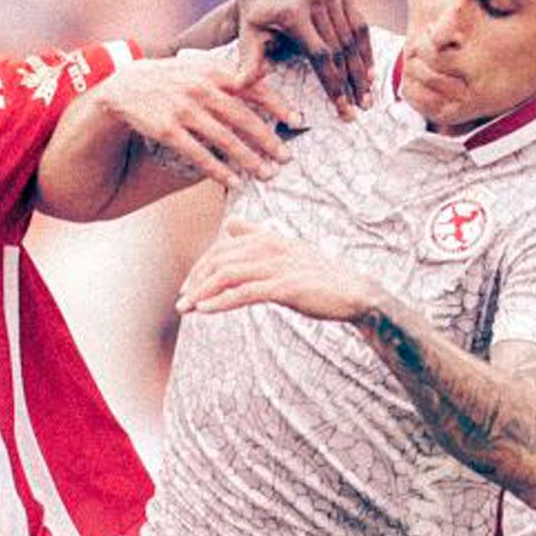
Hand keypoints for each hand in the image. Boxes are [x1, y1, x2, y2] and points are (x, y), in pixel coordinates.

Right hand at [97, 58, 291, 191]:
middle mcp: (201, 89)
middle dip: (268, 140)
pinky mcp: (167, 130)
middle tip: (286, 159)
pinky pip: (198, 154)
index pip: (253, 88)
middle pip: (243, 118)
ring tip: (265, 174)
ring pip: (224, 139)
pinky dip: (218, 169)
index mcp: (214, 71)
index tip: (299, 121)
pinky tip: (234, 181)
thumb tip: (268, 74)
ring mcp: (183, 110)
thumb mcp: (200, 67)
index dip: (278, 105)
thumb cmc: (172, 79)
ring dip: (248, 159)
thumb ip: (231, 74)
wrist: (126, 86)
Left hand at [176, 215, 372, 323]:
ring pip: (227, 275)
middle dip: (196, 280)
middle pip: (220, 259)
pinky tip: (205, 311)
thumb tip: (230, 223)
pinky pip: (244, 293)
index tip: (189, 286)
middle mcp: (271, 247)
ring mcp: (278, 266)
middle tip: (181, 302)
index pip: (223, 247)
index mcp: (269, 237)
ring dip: (202, 292)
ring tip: (186, 309)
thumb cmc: (319, 276)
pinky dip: (220, 302)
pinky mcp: (284, 287)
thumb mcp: (287, 250)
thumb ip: (257, 237)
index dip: (201, 266)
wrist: (354, 293)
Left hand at [230, 0, 375, 115]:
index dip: (334, 83)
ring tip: (368, 96)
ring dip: (363, 69)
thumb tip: (239, 86)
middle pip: (340, 48)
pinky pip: (360, 24)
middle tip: (361, 108)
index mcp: (294, 12)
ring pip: (353, 38)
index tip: (342, 108)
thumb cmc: (255, 24)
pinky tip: (370, 73)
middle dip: (351, 82)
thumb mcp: (247, 42)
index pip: (321, 54)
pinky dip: (366, 49)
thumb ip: (248, 64)